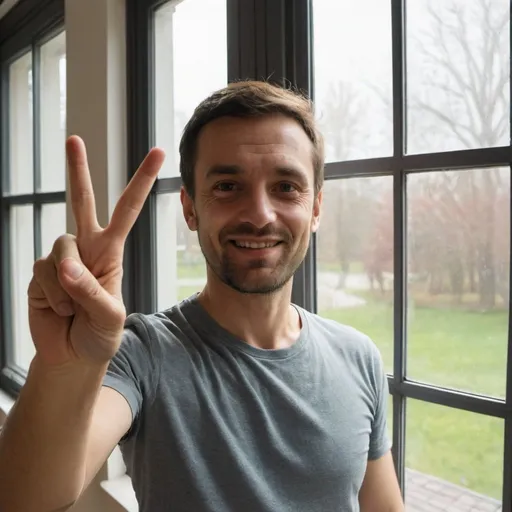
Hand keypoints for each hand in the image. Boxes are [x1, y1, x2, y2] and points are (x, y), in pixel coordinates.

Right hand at [27, 136, 164, 367]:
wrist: (72, 356)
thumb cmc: (99, 335)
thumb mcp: (109, 317)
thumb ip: (91, 291)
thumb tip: (67, 266)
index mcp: (110, 252)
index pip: (127, 210)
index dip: (141, 181)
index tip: (157, 153)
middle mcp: (85, 248)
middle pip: (82, 202)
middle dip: (77, 171)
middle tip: (74, 139)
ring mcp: (61, 258)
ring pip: (61, 249)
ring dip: (68, 284)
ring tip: (74, 308)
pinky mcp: (40, 272)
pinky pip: (45, 272)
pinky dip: (54, 294)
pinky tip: (58, 308)